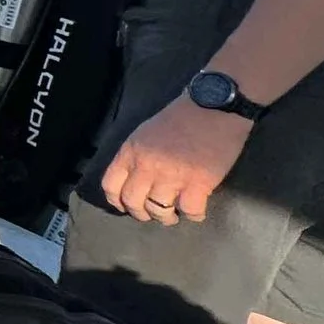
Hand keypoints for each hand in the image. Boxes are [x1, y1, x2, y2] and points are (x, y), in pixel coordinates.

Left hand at [100, 97, 252, 224]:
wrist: (213, 106)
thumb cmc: (179, 117)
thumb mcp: (144, 133)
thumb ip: (136, 156)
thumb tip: (134, 179)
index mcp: (131, 152)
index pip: (111, 185)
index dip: (117, 200)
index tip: (127, 206)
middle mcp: (146, 166)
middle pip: (133, 202)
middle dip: (141, 213)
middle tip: (153, 213)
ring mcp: (172, 176)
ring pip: (159, 211)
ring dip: (166, 218)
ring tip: (174, 215)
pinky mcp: (199, 183)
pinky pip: (190, 211)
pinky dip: (194, 216)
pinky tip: (196, 211)